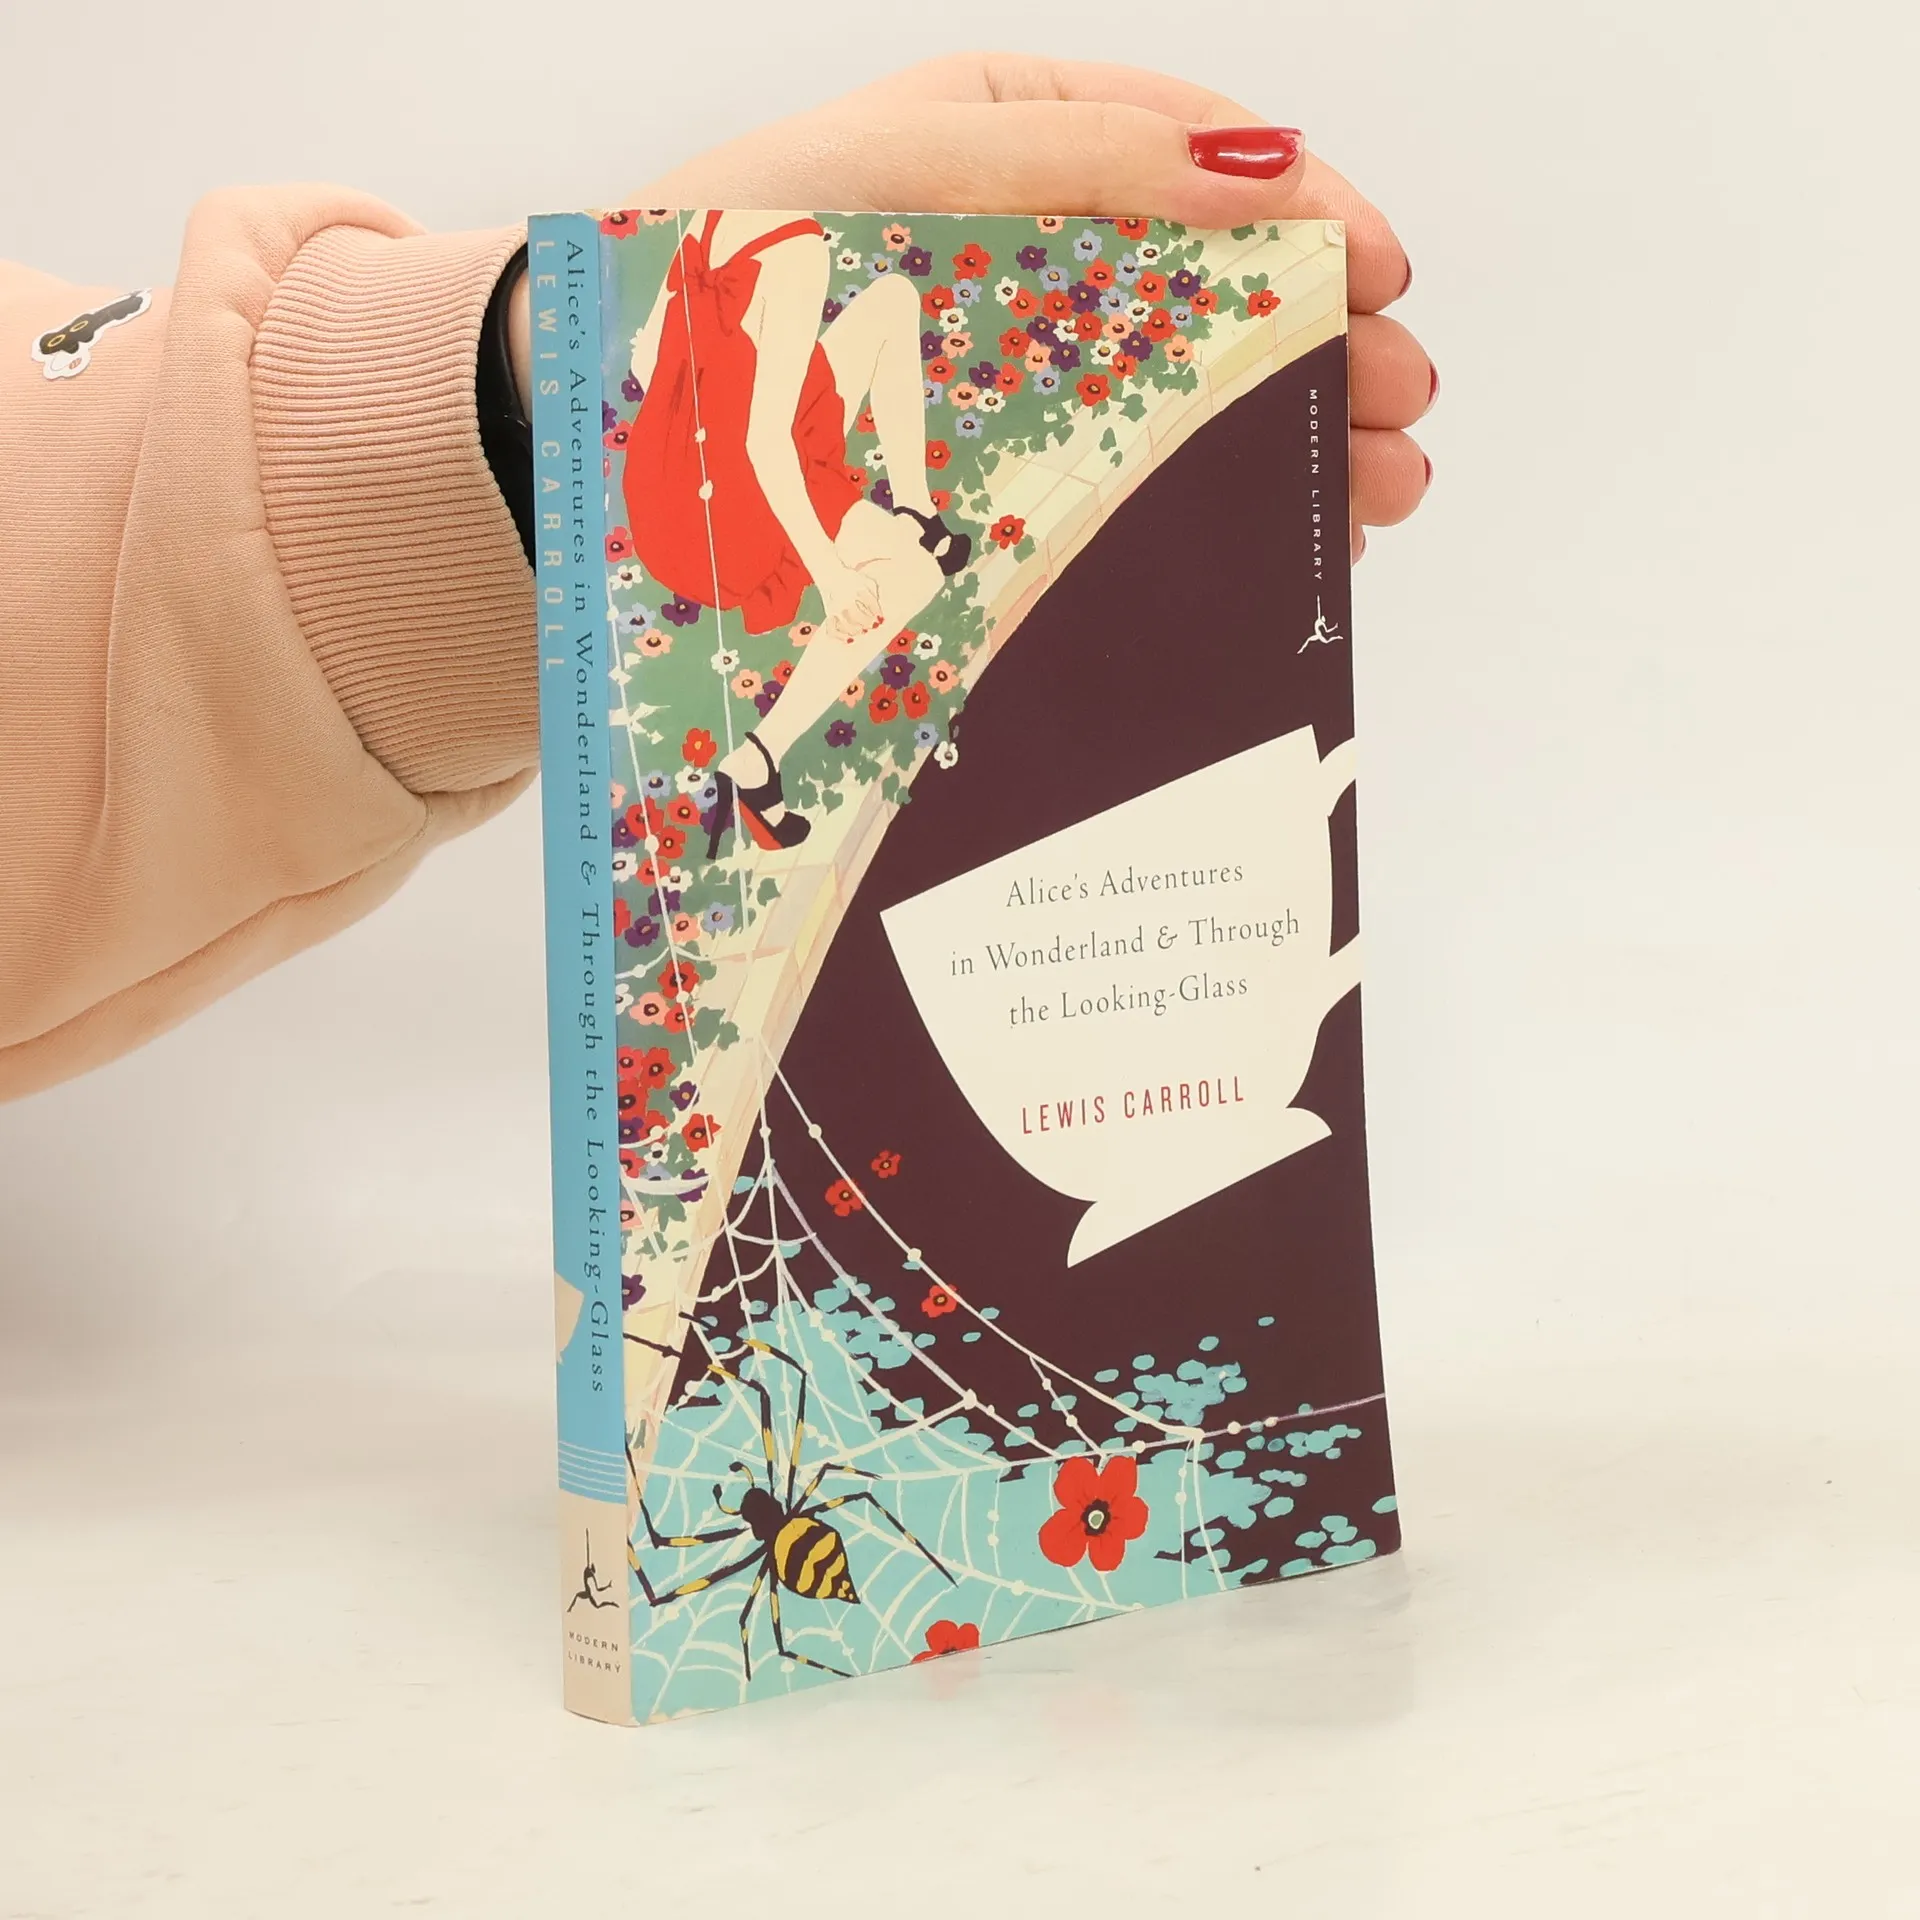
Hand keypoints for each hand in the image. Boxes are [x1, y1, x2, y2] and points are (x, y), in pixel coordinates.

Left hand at [633, 54, 1433, 560]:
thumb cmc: (732, 260)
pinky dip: (1204, 501)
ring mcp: (1014, 358)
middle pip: (1217, 284)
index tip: (1384, 275)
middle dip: (1323, 347)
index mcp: (1017, 130)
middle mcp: (1032, 242)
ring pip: (1184, 389)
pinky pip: (1122, 470)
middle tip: (1399, 412)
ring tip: (1372, 495)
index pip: (1200, 155)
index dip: (1309, 213)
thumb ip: (1088, 158)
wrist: (609, 413)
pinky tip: (1272, 531)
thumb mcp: (914, 159)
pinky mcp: (988, 461)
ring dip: (1290, 438)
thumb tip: (1268, 171)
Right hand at [814, 559, 885, 641]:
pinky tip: (849, 640)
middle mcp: (845, 599)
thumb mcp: (867, 581)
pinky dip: (840, 637)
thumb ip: (874, 592)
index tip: (880, 619)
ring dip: (856, 630)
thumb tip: (880, 608)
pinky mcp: (829, 615)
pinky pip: (832, 629)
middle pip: (857, 615)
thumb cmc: (852, 581)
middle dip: (867, 622)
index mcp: (857, 589)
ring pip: (845, 624)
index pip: (869, 603)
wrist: (831, 575)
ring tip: (863, 630)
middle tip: (873, 625)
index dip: (876, 612)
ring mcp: (836, 608)